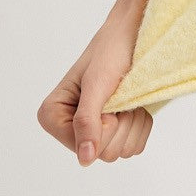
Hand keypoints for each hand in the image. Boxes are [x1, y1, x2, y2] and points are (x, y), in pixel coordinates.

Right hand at [36, 8, 152, 166]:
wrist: (135, 35)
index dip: (103, 127)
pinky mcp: (116, 132)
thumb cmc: (111, 51)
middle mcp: (69, 129)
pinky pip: (135, 146)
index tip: (105, 100)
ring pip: (122, 152)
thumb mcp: (97, 84)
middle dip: (121, 123)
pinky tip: (134, 103)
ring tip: (126, 97)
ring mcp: (94, 133)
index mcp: (53, 116)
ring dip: (133, 122)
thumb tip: (84, 160)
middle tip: (119, 96)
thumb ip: (86, 122)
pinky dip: (142, 123)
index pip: (83, 149)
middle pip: (105, 154)